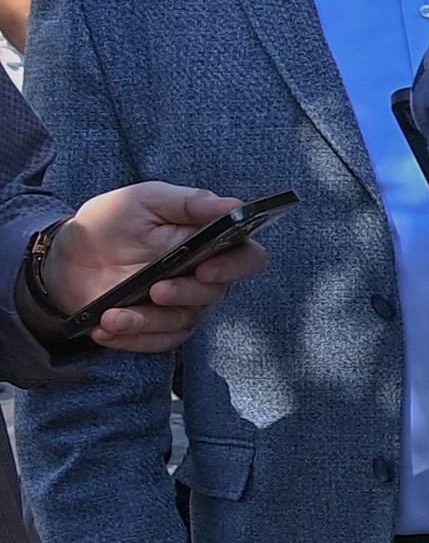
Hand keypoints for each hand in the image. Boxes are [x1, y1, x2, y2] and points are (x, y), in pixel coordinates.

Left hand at [36, 184, 272, 351]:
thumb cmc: (111, 223)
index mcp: (209, 242)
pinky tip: (106, 328)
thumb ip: (188, 202)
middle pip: (217, 294)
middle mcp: (202, 276)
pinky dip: (133, 339)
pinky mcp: (159, 328)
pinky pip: (160, 342)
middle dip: (186, 295)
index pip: (247, 257)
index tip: (206, 269)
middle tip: (157, 290)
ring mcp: (181, 305)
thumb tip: (233, 207)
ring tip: (111, 317)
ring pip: (183, 321)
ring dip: (148, 321)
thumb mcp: (143, 200)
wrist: (67, 258)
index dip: (235, 266)